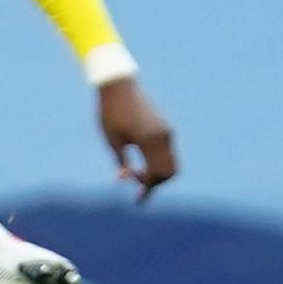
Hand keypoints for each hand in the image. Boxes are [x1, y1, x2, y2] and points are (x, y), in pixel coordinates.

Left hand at [95, 75, 179, 197]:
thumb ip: (121, 161)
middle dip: (155, 182)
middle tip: (135, 180)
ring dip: (159, 172)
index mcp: (148, 140)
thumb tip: (124, 179)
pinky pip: (169, 152)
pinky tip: (143, 161)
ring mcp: (167, 131)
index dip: (147, 188)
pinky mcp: (166, 127)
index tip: (137, 199)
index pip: (155, 174)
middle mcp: (163, 136)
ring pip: (172, 163)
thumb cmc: (110, 111)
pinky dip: (160, 161)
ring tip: (138, 171)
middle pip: (169, 172)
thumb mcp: (112, 139)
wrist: (118, 84)